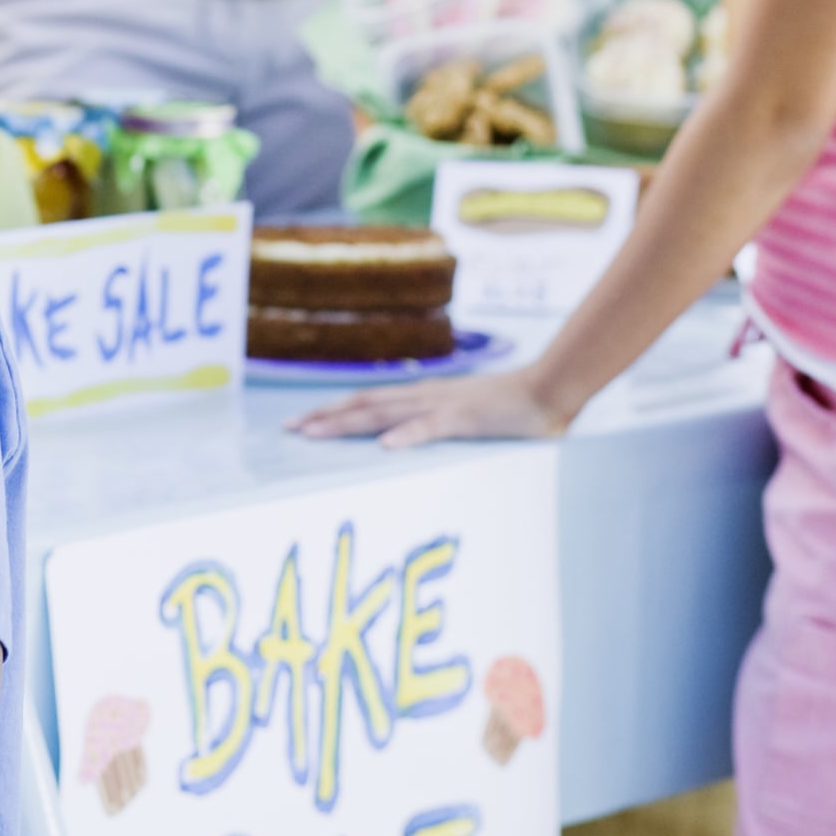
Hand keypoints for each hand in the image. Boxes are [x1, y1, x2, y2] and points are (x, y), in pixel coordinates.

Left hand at [294, 366, 568, 449]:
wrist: (547, 390)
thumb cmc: (507, 408)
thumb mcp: (462, 415)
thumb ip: (435, 423)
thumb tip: (406, 437)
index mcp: (421, 396)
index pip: (366, 401)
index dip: (331, 410)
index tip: (300, 423)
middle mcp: (423, 395)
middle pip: (363, 405)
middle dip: (324, 417)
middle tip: (288, 429)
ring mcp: (442, 405)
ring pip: (384, 413)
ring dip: (347, 424)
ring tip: (315, 434)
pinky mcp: (465, 419)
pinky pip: (431, 428)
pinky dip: (407, 436)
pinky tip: (386, 446)